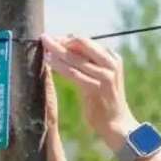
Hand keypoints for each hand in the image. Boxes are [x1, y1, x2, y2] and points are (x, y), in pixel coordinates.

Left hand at [41, 34, 137, 148]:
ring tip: (44, 48)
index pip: (86, 41)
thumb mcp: (101, 76)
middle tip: (45, 39)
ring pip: (75, 57)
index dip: (67, 38)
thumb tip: (66, 48)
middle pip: (81, 44)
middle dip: (60, 41)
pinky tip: (49, 62)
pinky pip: (73, 72)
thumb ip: (89, 62)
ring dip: (57, 51)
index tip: (53, 40)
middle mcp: (111, 63)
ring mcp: (105, 75)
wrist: (117, 122)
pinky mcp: (96, 87)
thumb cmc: (105, 99)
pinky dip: (59, 65)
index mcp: (112, 57)